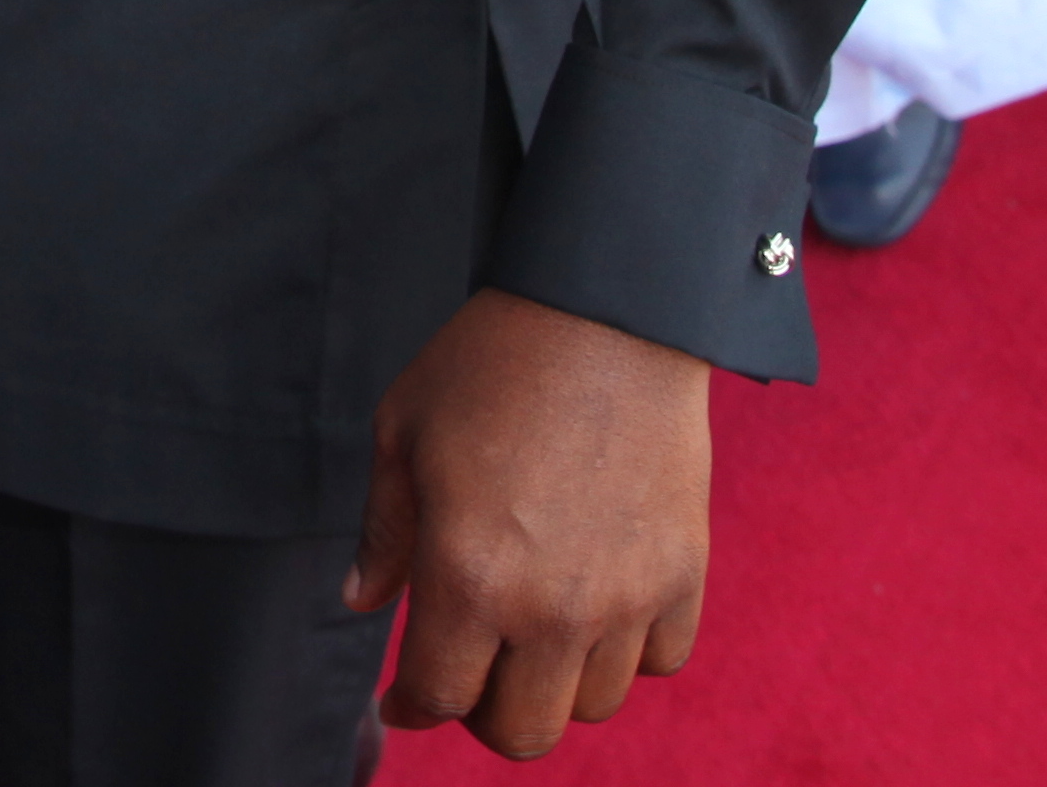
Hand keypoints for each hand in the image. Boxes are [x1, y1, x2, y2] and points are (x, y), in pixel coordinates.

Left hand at [344, 287, 708, 759]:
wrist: (605, 311)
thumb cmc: (490, 363)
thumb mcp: (403, 434)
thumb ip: (384, 531)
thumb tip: (362, 600)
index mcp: (468, 576)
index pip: (439, 697)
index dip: (412, 705)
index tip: (404, 700)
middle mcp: (551, 607)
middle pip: (523, 735)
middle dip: (484, 713)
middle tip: (470, 671)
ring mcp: (627, 597)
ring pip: (593, 705)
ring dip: (555, 683)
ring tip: (532, 631)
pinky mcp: (683, 573)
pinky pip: (662, 659)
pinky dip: (629, 651)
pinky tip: (598, 607)